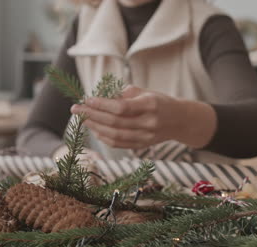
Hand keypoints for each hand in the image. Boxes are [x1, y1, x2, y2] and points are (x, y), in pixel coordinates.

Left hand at [71, 86, 216, 149]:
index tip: (87, 99)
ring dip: (95, 127)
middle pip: (115, 122)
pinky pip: (119, 144)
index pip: (121, 107)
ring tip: (83, 119)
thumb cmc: (160, 102)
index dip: (102, 104)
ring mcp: (146, 137)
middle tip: (76, 109)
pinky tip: (95, 129)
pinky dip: (104, 137)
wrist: (179, 121)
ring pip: (114, 135)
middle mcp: (149, 123)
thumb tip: (102, 97)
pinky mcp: (142, 146)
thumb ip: (126, 93)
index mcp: (151, 105)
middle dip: (92, 115)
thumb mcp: (147, 91)